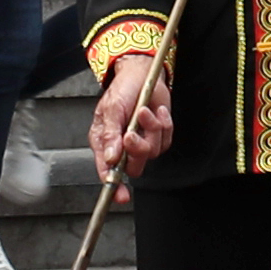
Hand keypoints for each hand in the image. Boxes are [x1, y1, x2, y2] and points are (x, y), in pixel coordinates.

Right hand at [89, 64, 172, 184]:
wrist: (143, 73)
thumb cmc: (122, 89)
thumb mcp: (111, 108)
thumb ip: (110, 134)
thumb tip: (109, 158)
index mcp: (104, 142)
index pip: (108, 170)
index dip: (114, 185)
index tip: (120, 195)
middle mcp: (122, 146)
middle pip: (134, 166)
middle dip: (137, 149)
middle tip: (132, 132)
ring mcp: (141, 141)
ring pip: (152, 152)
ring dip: (151, 129)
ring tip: (144, 111)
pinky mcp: (158, 135)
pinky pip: (166, 140)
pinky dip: (163, 124)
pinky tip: (157, 111)